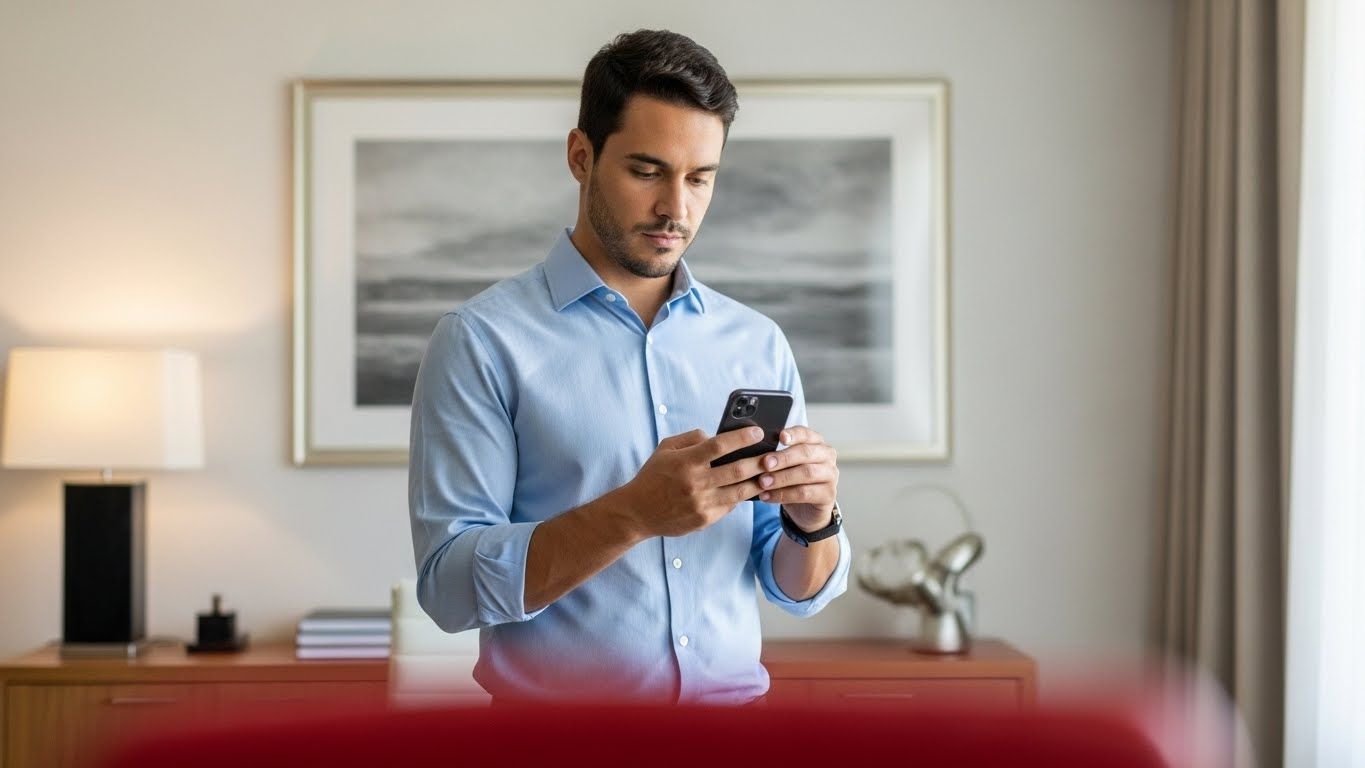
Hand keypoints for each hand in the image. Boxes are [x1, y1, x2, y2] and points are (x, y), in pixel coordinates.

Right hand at [620, 427, 774, 538]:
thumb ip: (692, 438)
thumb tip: (717, 435)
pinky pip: (730, 506)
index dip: (742, 437)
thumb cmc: (653, 476)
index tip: (758, 431)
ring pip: (740, 491)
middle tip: (774, 454)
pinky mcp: (704, 519)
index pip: (720, 445)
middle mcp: (695, 482)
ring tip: (770, 473)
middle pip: (737, 469)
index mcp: (686, 461)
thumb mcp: (666, 449)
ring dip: (758, 481)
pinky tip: (750, 489)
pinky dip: (742, 496)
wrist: (637, 513)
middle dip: (760, 460)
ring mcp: (701, 503)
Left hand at [755, 426, 838, 530]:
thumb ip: (777, 454)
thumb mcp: (785, 465)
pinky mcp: (828, 494)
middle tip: (765, 463)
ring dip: (782, 478)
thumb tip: (756, 447)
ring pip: (806, 473)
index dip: (794, 434)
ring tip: (763, 482)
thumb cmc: (793, 480)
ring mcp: (831, 475)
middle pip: (806, 453)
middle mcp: (827, 456)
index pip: (806, 433)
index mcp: (817, 443)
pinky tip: (767, 496)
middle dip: (783, 458)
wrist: (806, 509)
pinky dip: (783, 495)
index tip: (780, 436)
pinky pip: (804, 493)